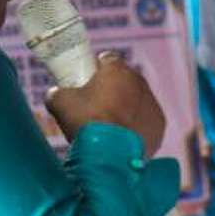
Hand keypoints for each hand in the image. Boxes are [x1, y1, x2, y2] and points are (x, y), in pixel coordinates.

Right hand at [44, 53, 165, 155]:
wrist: (111, 156)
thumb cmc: (87, 123)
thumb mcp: (60, 103)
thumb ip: (57, 93)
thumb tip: (55, 94)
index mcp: (117, 70)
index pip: (107, 59)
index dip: (95, 68)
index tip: (86, 80)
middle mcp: (140, 82)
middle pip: (124, 80)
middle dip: (113, 89)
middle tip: (96, 106)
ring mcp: (152, 104)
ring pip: (137, 100)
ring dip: (126, 107)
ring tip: (109, 126)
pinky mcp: (159, 125)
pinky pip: (145, 120)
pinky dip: (136, 126)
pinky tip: (122, 138)